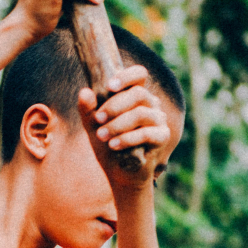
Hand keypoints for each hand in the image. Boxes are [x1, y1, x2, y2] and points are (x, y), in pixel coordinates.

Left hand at [78, 65, 170, 181]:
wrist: (119, 173)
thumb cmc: (107, 144)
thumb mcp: (93, 126)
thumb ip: (88, 110)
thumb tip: (84, 92)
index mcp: (136, 96)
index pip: (139, 74)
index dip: (127, 76)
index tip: (109, 86)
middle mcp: (151, 104)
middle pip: (138, 94)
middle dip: (114, 106)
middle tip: (98, 119)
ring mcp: (159, 119)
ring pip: (141, 113)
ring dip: (118, 125)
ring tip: (102, 136)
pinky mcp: (162, 136)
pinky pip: (147, 133)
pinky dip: (127, 138)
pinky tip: (114, 145)